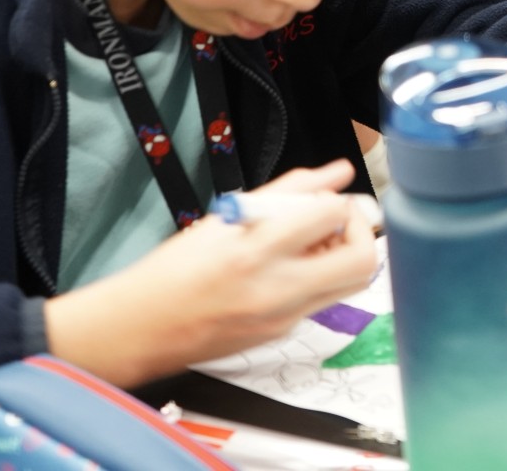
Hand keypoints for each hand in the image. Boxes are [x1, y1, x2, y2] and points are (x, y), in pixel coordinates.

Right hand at [46, 160, 378, 387]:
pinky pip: (323, 299)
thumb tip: (337, 173)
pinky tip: (291, 266)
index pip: (331, 215)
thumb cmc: (176, 268)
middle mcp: (278, 289)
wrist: (143, 328)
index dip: (337, 200)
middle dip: (360, 231)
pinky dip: (320, 276)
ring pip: (352, 283)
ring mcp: (286, 317)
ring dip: (345, 255)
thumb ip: (290, 190)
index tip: (324, 198)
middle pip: (362, 260)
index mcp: (256, 250)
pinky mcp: (285, 334)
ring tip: (313, 242)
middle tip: (337, 221)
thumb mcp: (228, 215)